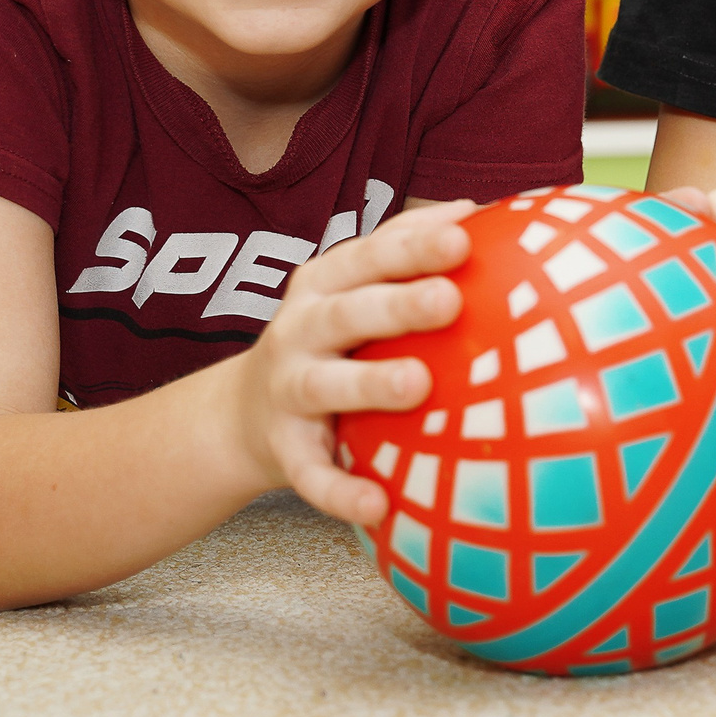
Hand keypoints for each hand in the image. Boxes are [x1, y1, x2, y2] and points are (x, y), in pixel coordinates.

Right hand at [234, 200, 473, 525]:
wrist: (241, 414)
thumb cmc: (330, 338)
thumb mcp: (355, 286)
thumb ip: (404, 249)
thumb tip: (473, 210)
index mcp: (324, 284)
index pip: (370, 255)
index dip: (414, 246)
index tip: (464, 237)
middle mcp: (299, 330)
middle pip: (347, 312)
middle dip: (396, 305)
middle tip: (449, 300)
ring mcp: (286, 390)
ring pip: (324, 385)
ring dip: (368, 384)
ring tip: (418, 384)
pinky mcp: (283, 449)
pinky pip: (310, 474)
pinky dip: (340, 491)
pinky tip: (378, 506)